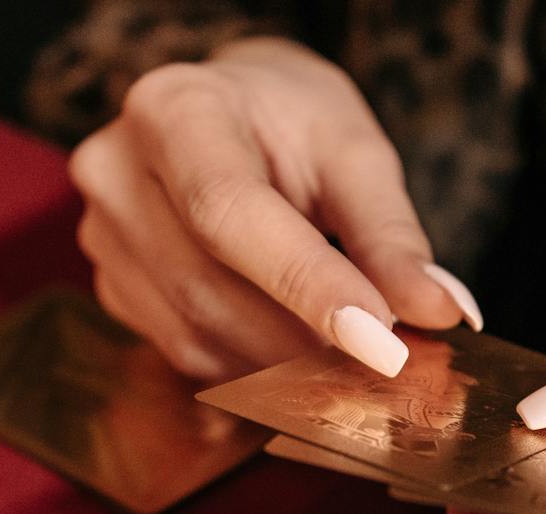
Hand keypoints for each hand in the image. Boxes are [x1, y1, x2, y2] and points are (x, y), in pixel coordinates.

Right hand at [67, 36, 478, 382]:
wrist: (227, 117)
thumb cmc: (290, 122)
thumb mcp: (353, 153)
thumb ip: (391, 235)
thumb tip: (442, 312)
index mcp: (174, 111)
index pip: (229, 212)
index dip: (306, 285)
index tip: (381, 343)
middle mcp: (118, 174)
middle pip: (210, 287)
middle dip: (307, 343)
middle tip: (387, 371)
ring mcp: (103, 237)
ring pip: (197, 335)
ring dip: (284, 368)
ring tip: (352, 366)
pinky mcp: (113, 290)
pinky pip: (186, 354)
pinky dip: (252, 370)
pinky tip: (298, 359)